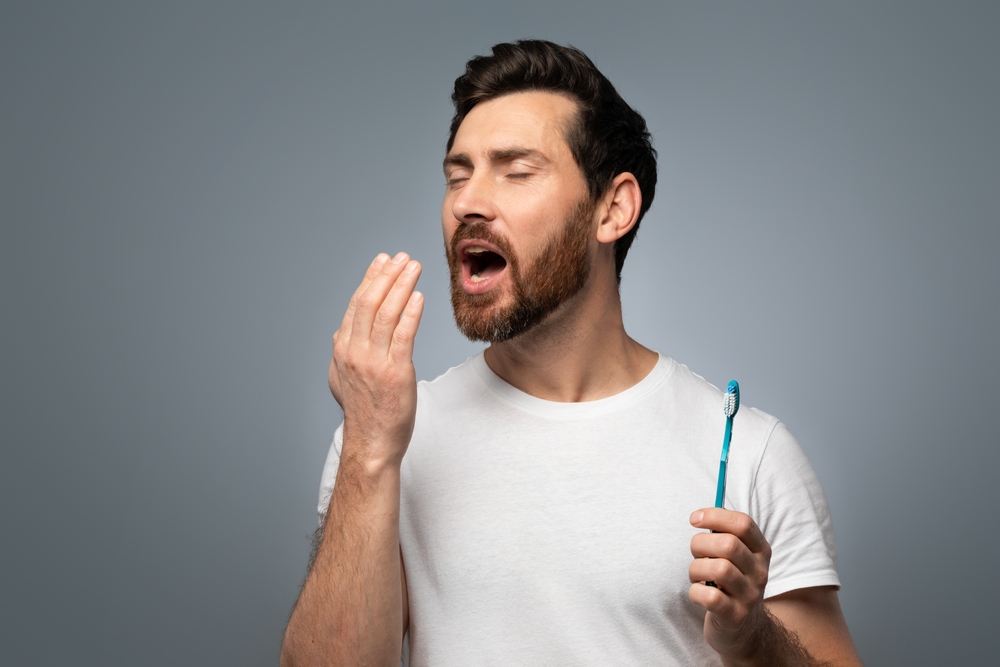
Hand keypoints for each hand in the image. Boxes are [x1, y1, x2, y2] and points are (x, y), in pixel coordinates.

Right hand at [329, 252, 423, 467]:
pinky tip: (419, 296)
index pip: (357, 304)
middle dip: (387, 275)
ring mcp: (373, 362)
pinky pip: (403, 336)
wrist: (372, 443)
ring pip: (386, 313)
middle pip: (369, 302)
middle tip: (403, 257)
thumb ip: (342, 352)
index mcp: (342, 348)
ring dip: (401, 285)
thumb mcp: (342, 378)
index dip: (371, 278)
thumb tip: (340, 332)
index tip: (384, 260)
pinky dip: (411, 313)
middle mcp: (353, 352)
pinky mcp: (395, 373)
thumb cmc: (364, 411)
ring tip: (414, 267)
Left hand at [688, 508, 772, 663]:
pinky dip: (695, 591)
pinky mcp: (735, 616)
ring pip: (718, 569)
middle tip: (695, 554)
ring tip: (696, 575)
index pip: (743, 524)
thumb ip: (724, 536)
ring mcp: (749, 596)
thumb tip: (700, 517)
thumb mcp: (737, 558)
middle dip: (700, 544)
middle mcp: (760, 572)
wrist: (745, 630)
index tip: (694, 519)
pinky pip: (710, 596)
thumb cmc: (731, 584)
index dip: (715, 516)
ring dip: (696, 568)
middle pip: (728, 544)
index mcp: (761, 552)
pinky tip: (697, 592)